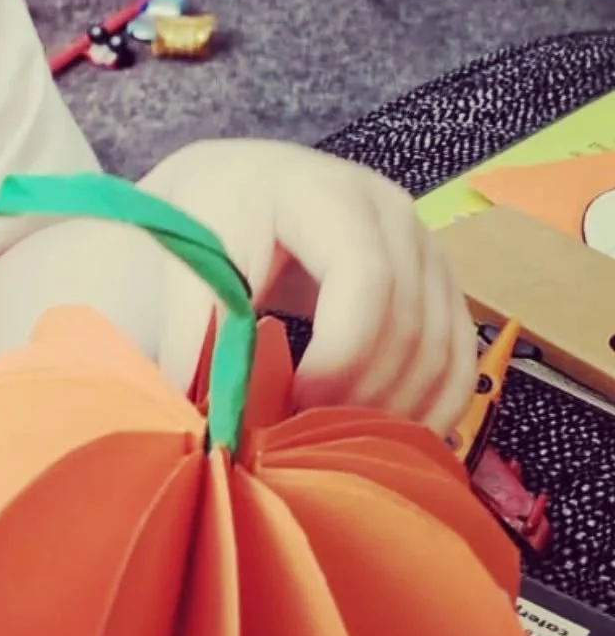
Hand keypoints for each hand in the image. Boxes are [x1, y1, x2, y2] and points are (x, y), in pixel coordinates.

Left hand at [139, 138, 475, 434]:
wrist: (217, 198)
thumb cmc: (190, 232)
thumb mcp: (177, 269)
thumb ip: (191, 338)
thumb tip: (211, 427)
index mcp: (317, 191)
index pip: (366, 277)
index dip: (342, 354)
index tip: (293, 402)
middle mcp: (384, 208)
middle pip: (409, 318)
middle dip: (362, 394)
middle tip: (308, 439)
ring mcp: (418, 244)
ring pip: (440, 345)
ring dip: (396, 410)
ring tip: (334, 444)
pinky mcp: (434, 283)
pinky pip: (458, 356)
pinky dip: (432, 408)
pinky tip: (388, 441)